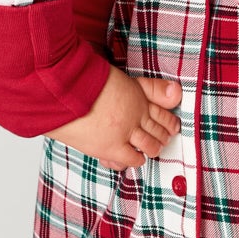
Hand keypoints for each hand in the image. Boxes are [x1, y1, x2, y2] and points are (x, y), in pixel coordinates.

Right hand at [49, 65, 180, 171]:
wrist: (61, 92)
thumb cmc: (83, 81)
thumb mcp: (118, 78)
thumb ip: (148, 87)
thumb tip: (177, 92)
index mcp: (136, 94)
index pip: (162, 109)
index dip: (169, 118)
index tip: (173, 123)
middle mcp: (135, 114)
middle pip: (158, 129)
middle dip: (164, 134)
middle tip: (167, 137)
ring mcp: (124, 133)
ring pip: (149, 146)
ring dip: (153, 147)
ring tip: (154, 148)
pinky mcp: (111, 148)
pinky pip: (131, 159)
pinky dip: (135, 159)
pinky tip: (135, 157)